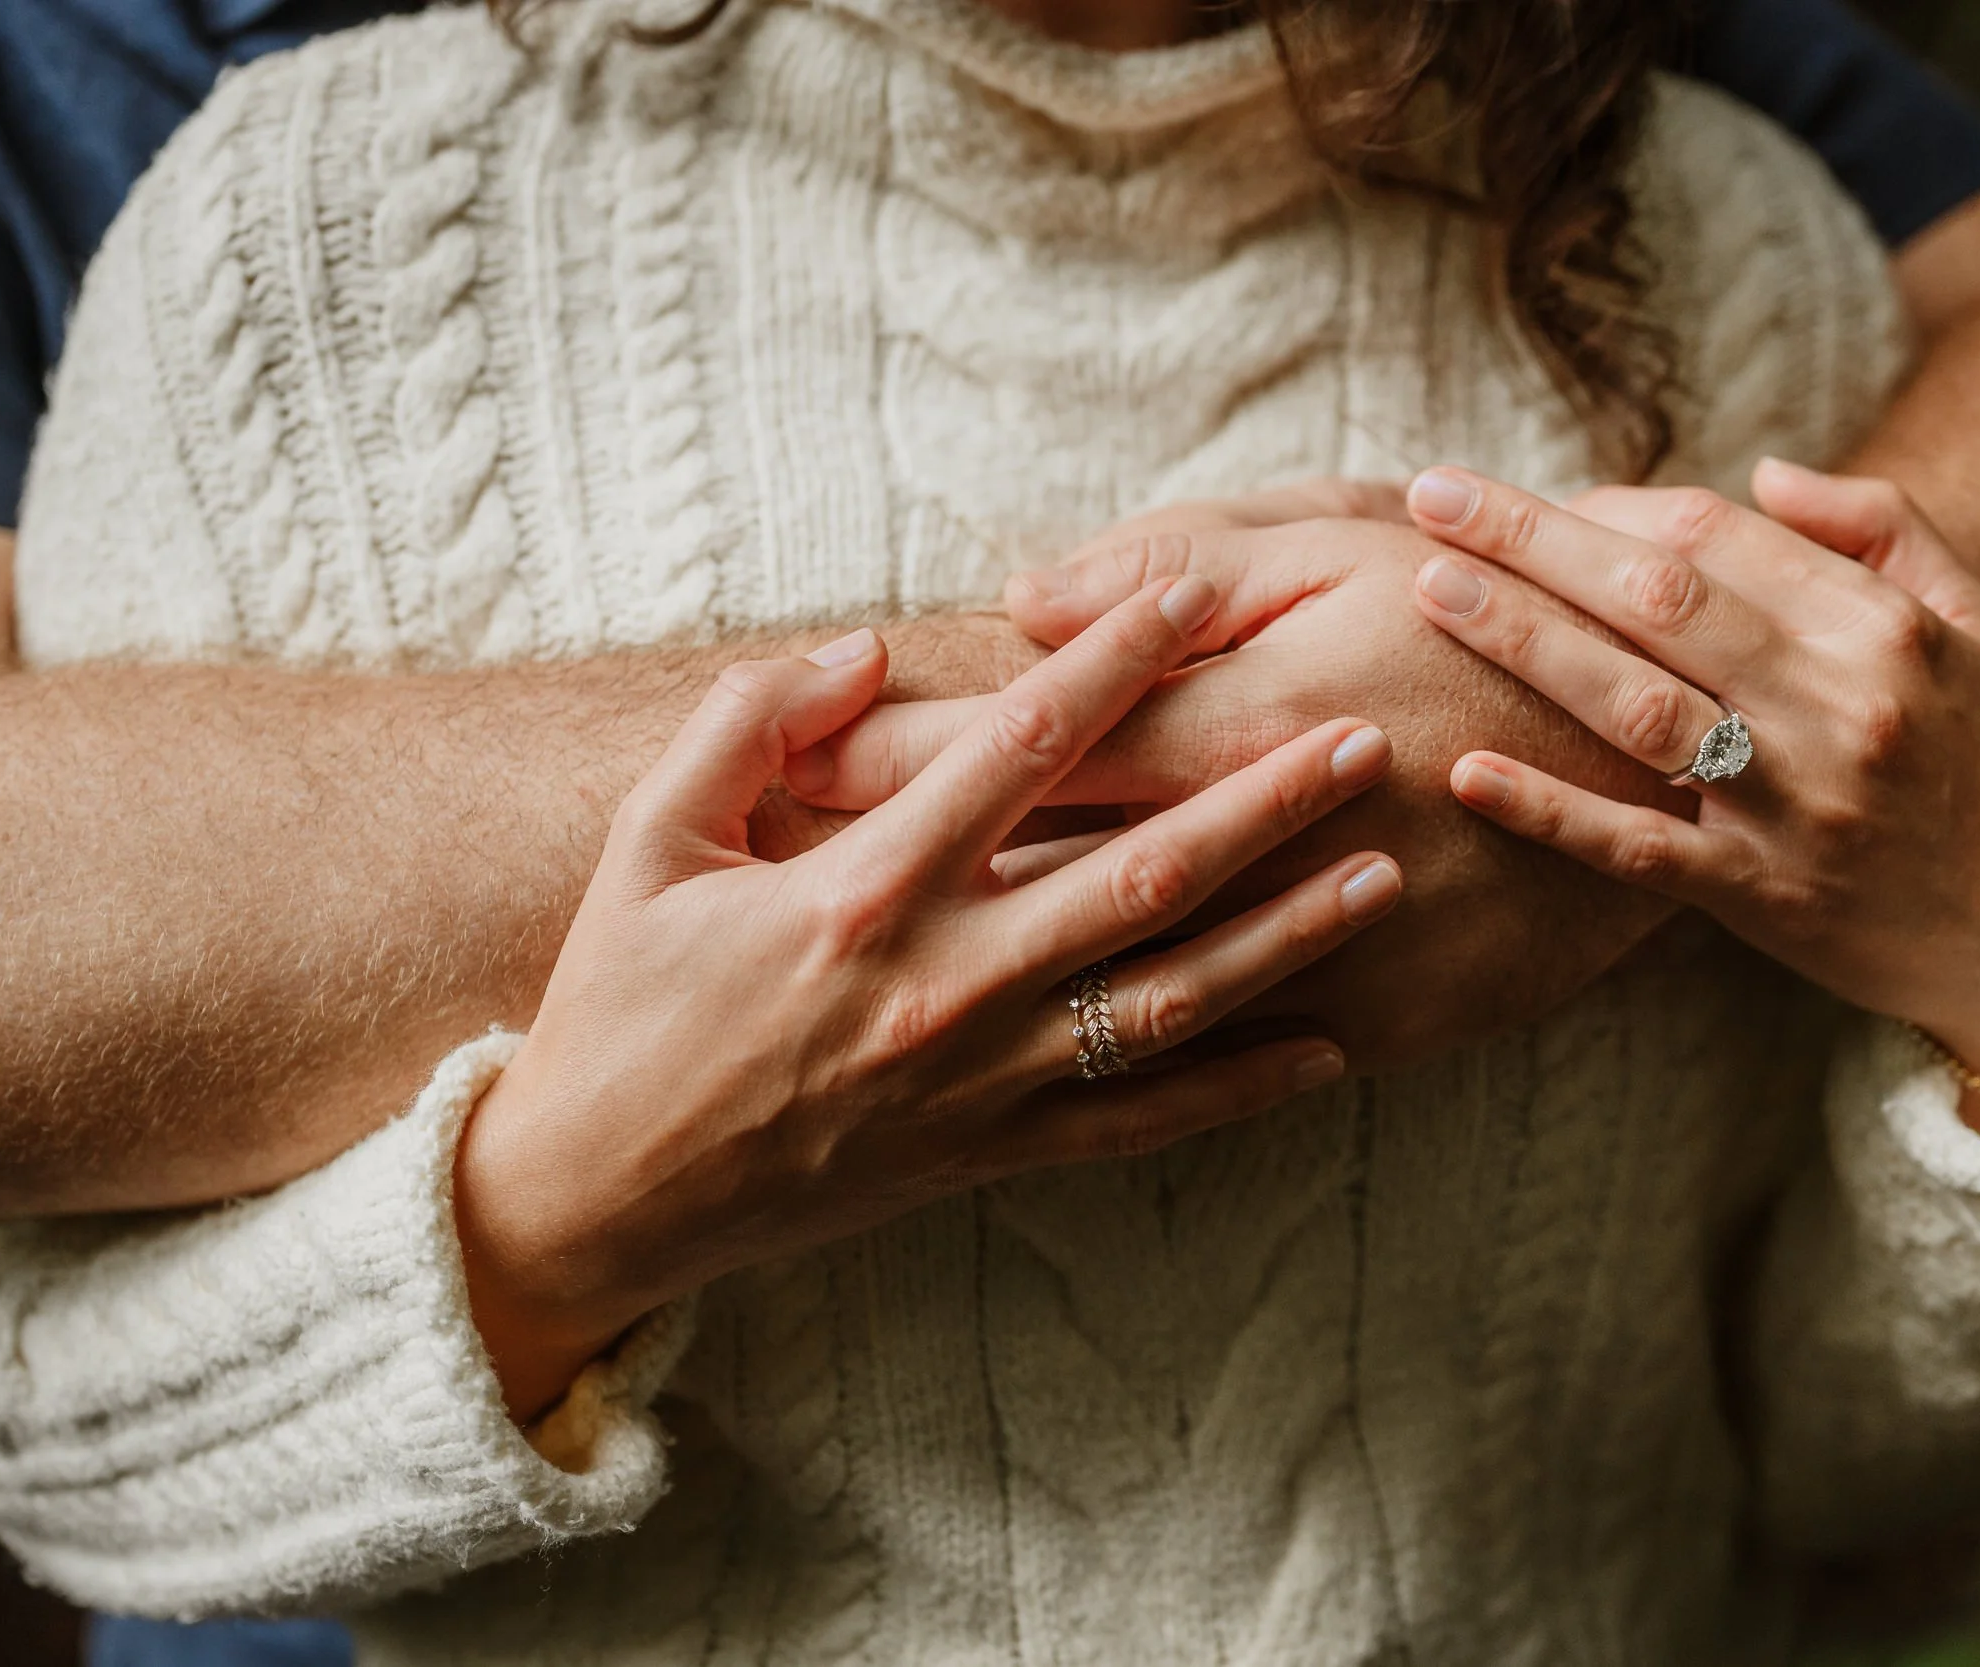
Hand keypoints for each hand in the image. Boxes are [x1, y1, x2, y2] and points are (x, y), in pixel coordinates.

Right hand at [454, 580, 1404, 1419]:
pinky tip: (1332, 1054)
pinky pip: (1137, 1124)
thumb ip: (748, 726)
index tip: (1194, 595)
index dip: (1115, 660)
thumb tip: (870, 651)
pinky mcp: (988, 1154)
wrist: (595, 1198)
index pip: (1018, 748)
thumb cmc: (617, 1005)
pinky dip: (1237, 1091)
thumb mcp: (645, 843)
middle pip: (1139, 872)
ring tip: (1384, 873)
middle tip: (1364, 733)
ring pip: (1166, 998)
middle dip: (1263, 797)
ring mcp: (977, 1080)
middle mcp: (940, 984)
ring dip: (1285, 934)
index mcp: (856, 893)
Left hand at [781, 510, 1687, 1070]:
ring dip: (979, 990)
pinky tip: (1044, 1084)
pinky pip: (1224, 1067)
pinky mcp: (1374, 1029)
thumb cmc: (1494, 610)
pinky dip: (1128, 1069)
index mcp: (1221, 725)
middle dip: (888, 878)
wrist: (1683, 746)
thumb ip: (1172, 570)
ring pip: (1105, 987)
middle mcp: (1240, 861)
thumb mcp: (1340, 540)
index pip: (1007, 743)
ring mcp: (1302, 961)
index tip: (778, 761)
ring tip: (857, 1006)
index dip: (883, 748)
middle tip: (766, 887)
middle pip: (1026, 874)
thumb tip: (1024, 603)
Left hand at [1404, 461, 1979, 1146]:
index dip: (1610, 508)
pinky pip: (1640, 849)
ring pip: (1638, 707)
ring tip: (1433, 592)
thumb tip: (1761, 467)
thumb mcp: (1976, 622)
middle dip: (1533, 541)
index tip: (1528, 503)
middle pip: (1658, 598)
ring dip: (1527, 644)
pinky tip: (1469, 771)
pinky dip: (1552, 811)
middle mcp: (1840, 706)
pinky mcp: (1764, 899)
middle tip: (1433, 497)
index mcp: (1883, 627)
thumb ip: (1882, 526)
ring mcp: (1798, 807)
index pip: (1717, 535)